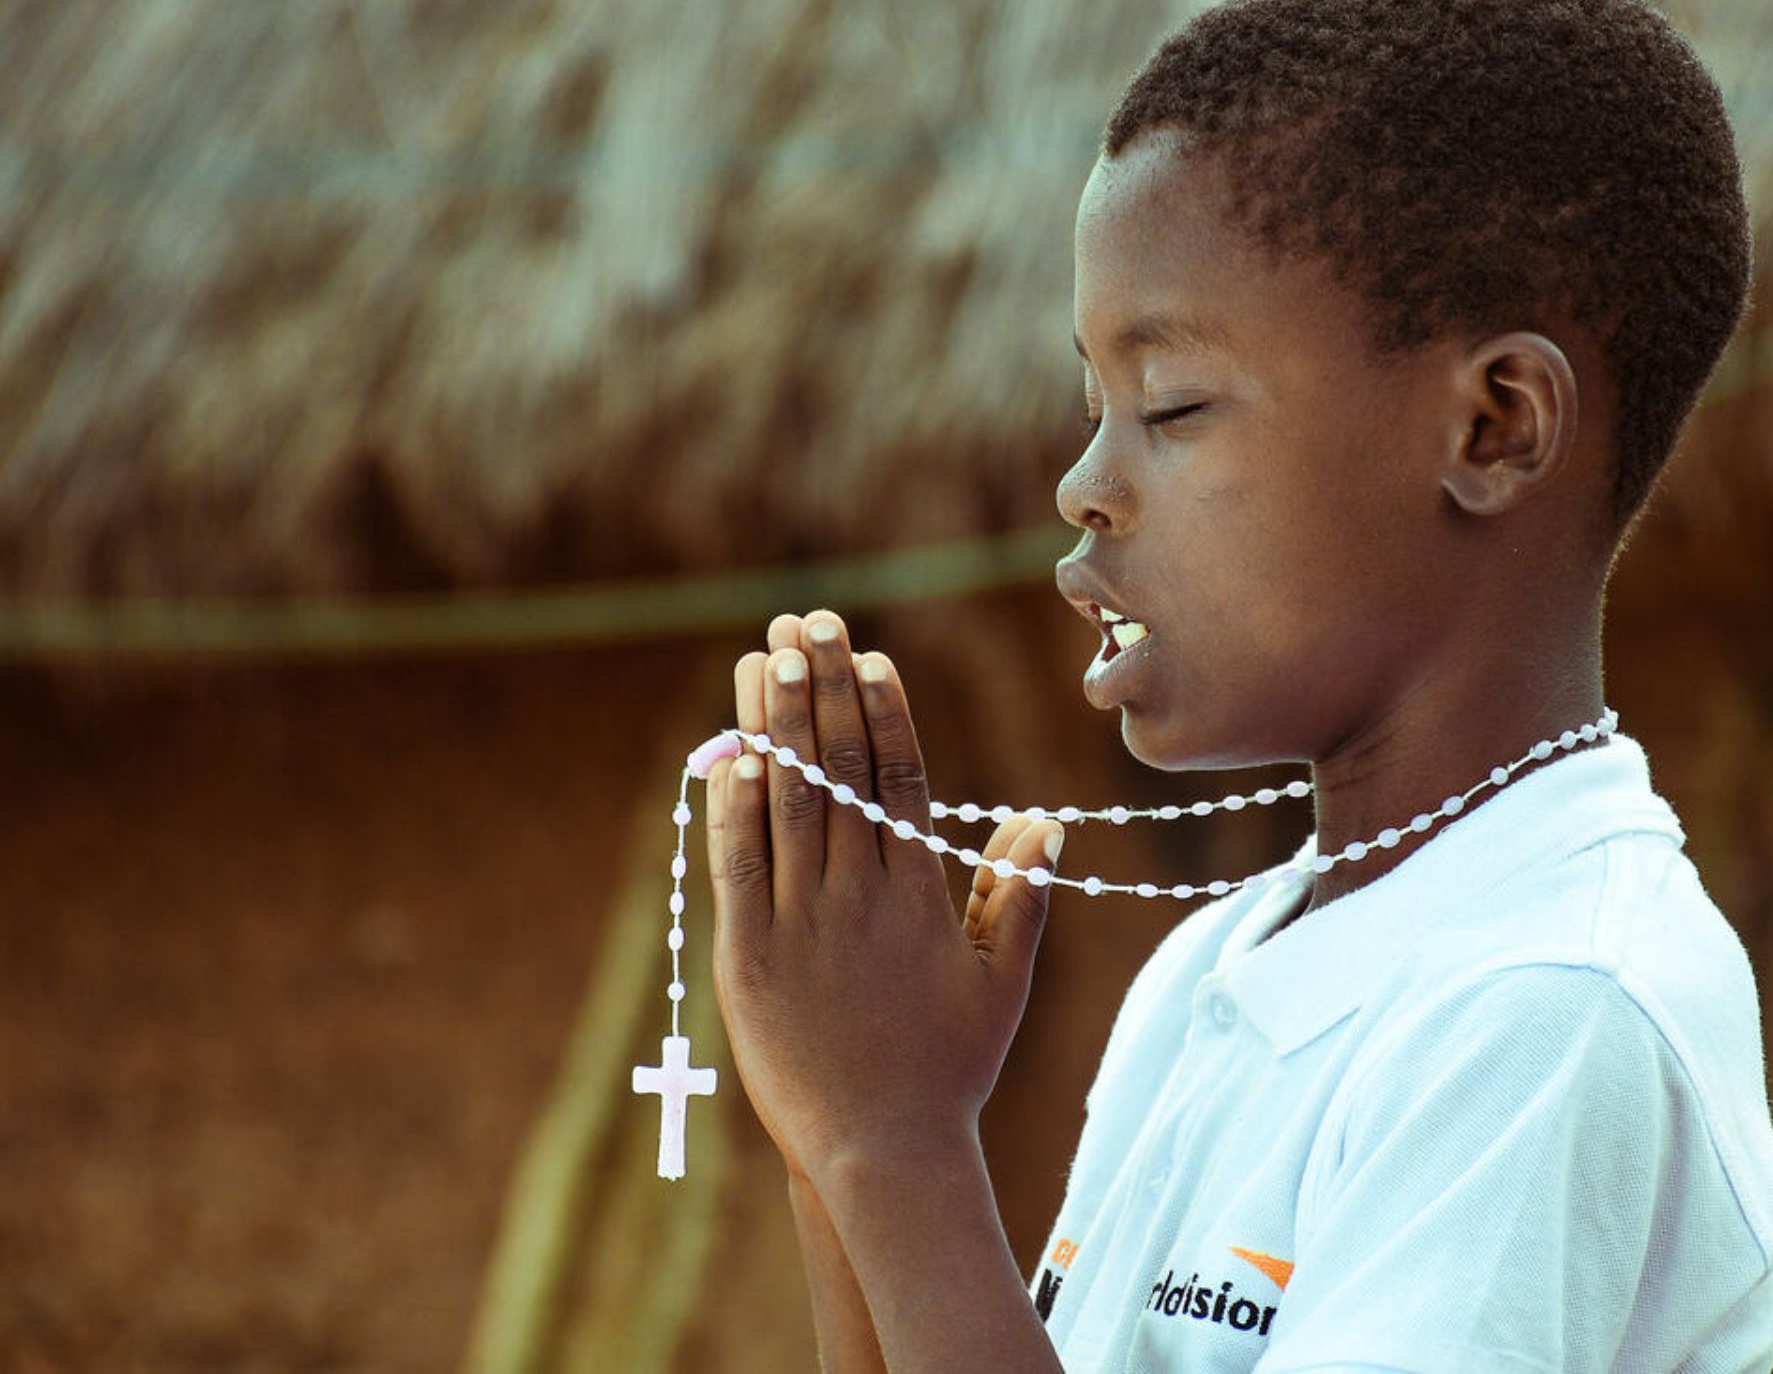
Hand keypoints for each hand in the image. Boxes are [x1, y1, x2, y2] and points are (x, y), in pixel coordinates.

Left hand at [704, 610, 1063, 1192]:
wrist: (884, 1150)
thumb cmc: (948, 1069)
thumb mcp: (1000, 981)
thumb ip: (1018, 896)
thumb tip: (1044, 822)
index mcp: (917, 895)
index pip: (900, 779)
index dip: (883, 711)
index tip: (869, 656)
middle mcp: (858, 896)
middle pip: (839, 770)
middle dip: (823, 689)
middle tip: (807, 622)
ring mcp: (800, 924)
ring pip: (785, 802)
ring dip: (774, 724)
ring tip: (764, 657)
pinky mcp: (747, 958)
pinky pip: (738, 866)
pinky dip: (733, 806)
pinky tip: (728, 752)